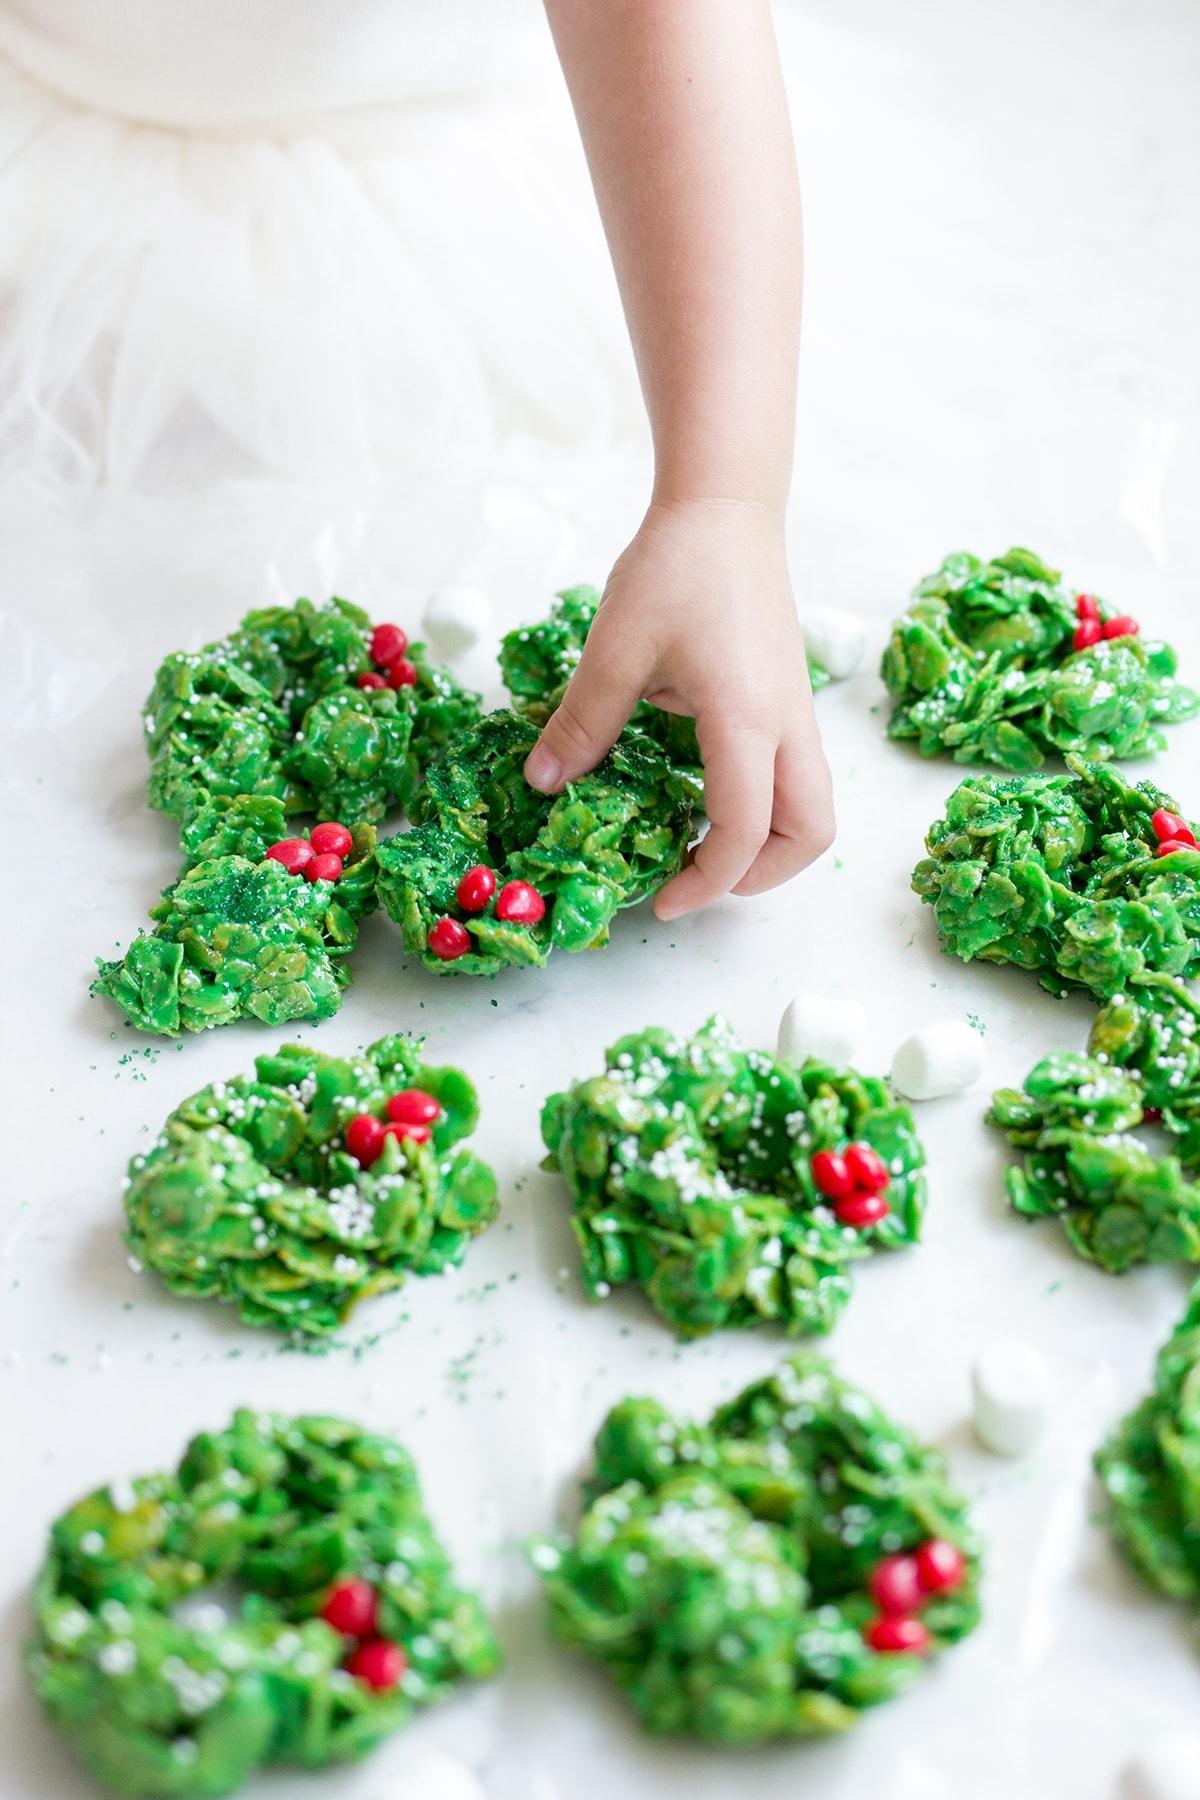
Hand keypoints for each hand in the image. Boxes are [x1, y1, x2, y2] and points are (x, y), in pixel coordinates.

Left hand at [523, 497, 834, 918]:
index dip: (706, 882)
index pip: (744, 831)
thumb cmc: (675, 568)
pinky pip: (791, 775)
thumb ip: (581, 724)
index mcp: (746, 720)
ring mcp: (794, 714)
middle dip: (760, 875)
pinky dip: (759, 804)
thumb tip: (543, 785)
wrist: (725, 508)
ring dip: (766, 842)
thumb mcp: (614, 649)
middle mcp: (786, 725)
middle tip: (694, 878)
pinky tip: (697, 789)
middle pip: (810, 832)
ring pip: (810, 806)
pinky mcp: (786, 702)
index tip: (661, 903)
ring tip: (699, 844)